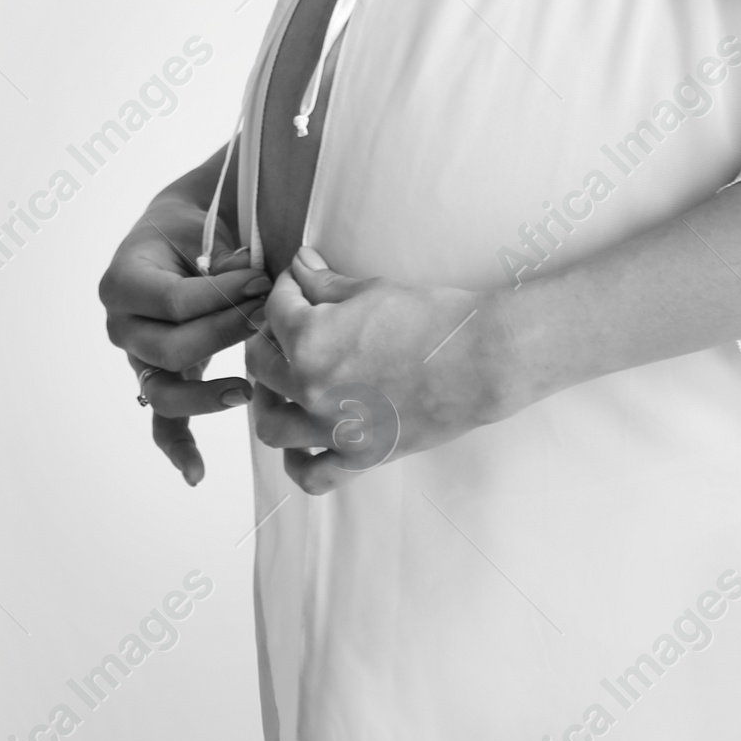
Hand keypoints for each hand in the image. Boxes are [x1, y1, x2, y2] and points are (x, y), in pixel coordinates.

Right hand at [99, 195, 270, 485]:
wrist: (183, 230)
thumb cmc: (199, 227)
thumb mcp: (207, 231)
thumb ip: (227, 260)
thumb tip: (261, 287)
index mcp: (124, 279)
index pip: (176, 301)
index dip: (223, 295)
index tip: (265, 283)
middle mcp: (122, 322)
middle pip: (172, 348)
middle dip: (226, 335)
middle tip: (267, 320)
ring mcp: (136, 356)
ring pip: (163, 391)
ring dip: (206, 395)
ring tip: (245, 391)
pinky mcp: (158, 377)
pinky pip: (161, 421)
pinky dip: (179, 446)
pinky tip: (196, 473)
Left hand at [245, 247, 513, 494]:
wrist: (479, 358)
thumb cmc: (432, 318)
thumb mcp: (371, 290)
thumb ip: (325, 283)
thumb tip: (301, 266)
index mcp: (310, 341)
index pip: (276, 309)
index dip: (286, 286)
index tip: (298, 280)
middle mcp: (311, 389)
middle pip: (262, 365)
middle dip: (268, 337)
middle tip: (286, 324)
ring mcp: (333, 429)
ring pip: (271, 424)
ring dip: (267, 399)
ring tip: (280, 382)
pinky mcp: (359, 456)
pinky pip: (311, 474)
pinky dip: (297, 461)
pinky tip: (301, 441)